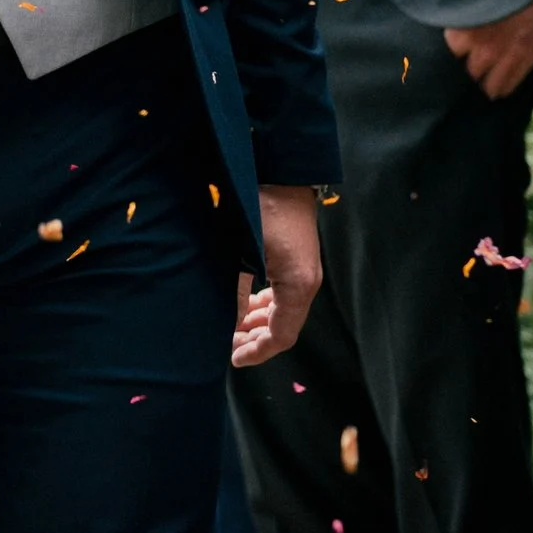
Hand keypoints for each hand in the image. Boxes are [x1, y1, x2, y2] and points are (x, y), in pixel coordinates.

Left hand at [232, 183, 322, 366]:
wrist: (283, 173)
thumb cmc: (261, 209)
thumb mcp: (242, 252)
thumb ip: (235, 290)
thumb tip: (228, 321)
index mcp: (298, 285)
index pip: (282, 336)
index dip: (257, 352)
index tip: (233, 359)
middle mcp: (305, 282)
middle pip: (284, 326)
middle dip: (255, 338)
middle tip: (226, 342)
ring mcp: (304, 271)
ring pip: (283, 310)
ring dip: (258, 321)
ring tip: (232, 325)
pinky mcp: (297, 260)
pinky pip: (283, 293)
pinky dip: (264, 304)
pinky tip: (245, 301)